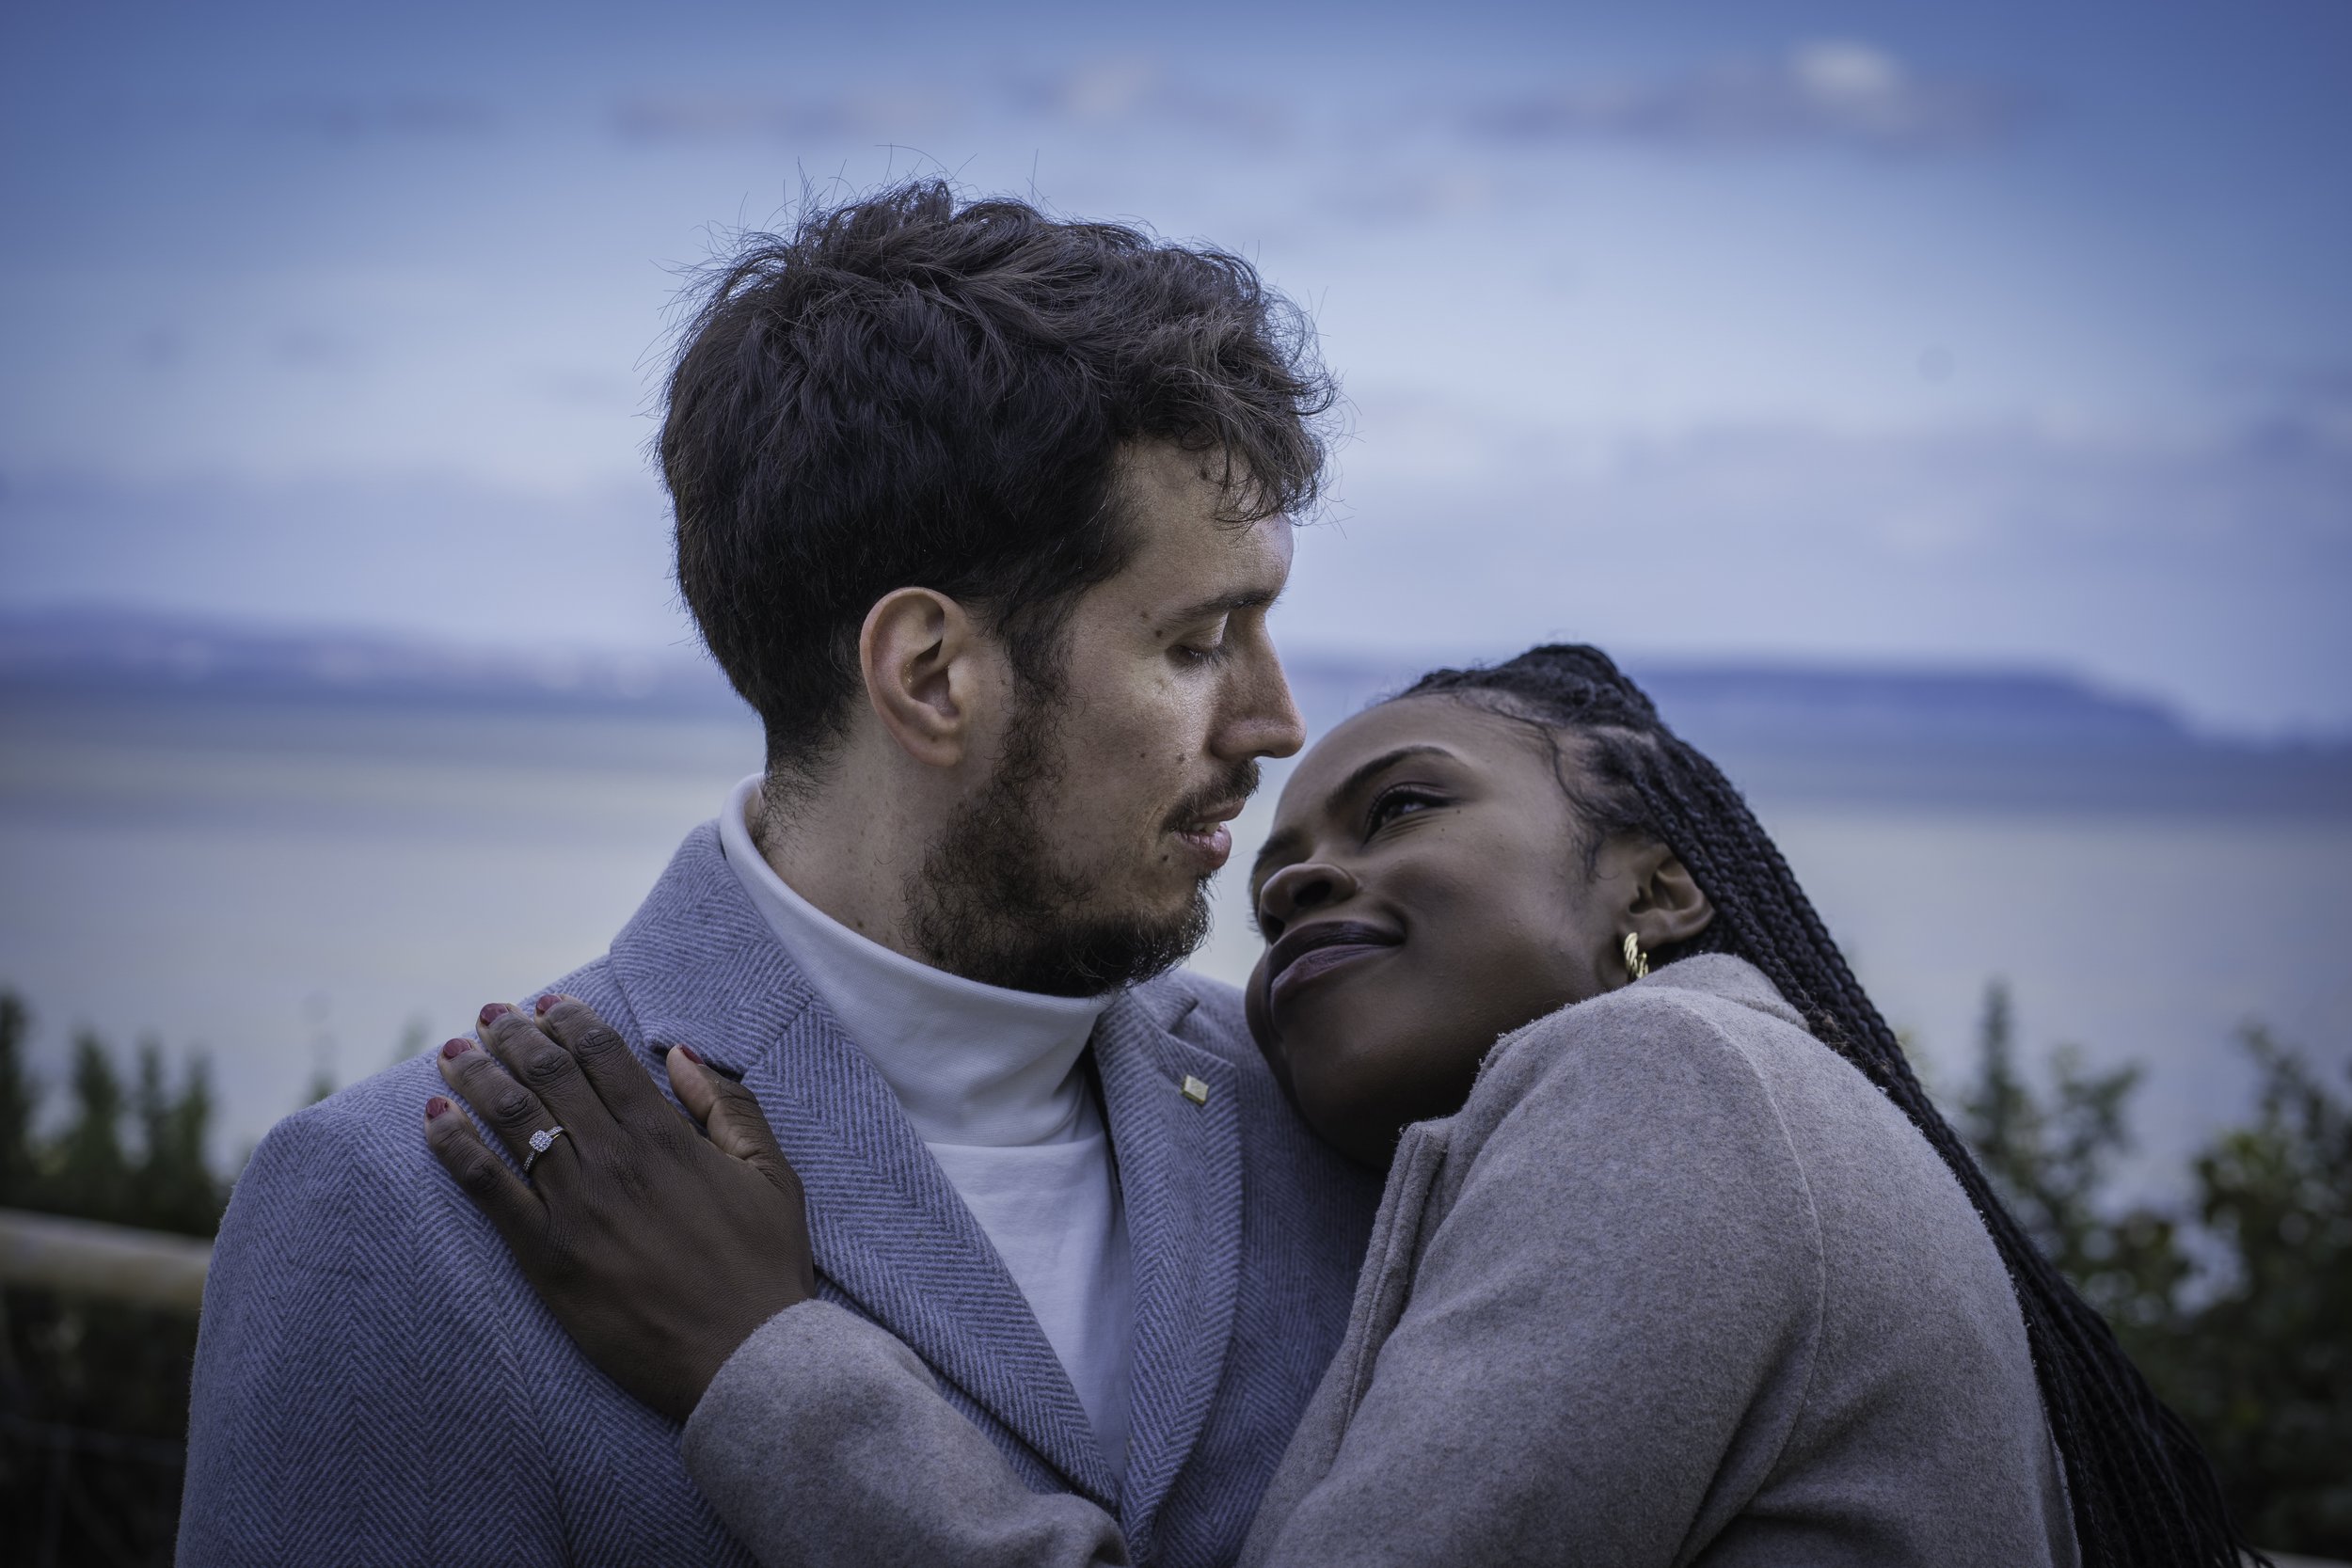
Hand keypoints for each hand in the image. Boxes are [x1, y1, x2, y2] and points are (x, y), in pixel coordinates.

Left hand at [422, 995, 816, 1422]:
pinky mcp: (547, 1256)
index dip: (569, 1021)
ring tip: (452, 1051)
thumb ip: (729, 1107)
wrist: (746, 1359)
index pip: (604, 1056)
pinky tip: (434, 1118)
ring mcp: (577, 1206)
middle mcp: (616, 1159)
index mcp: (668, 1136)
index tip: (546, 1004)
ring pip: (512, 1119)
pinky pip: (488, 1188)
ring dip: (476, 1075)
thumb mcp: (773, 1176)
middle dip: (512, 1036)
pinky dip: (455, 1146)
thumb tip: (681, 1053)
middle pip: (549, 1076)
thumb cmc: (765, 1269)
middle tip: (489, 1014)